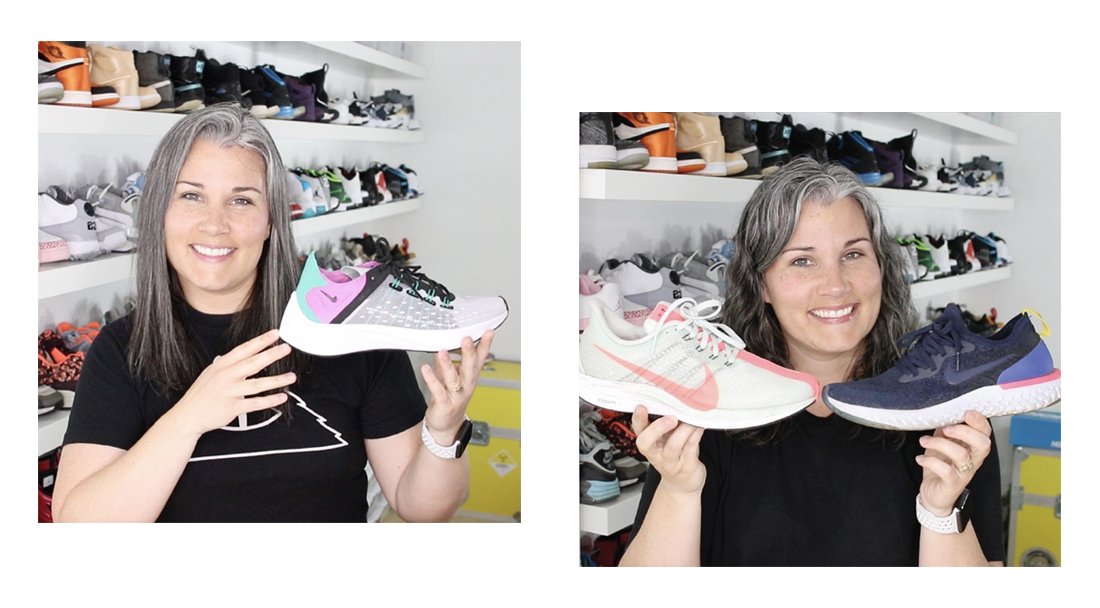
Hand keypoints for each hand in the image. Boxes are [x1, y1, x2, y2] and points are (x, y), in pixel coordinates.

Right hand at [170, 329, 295, 437]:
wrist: (188, 415)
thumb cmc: (202, 393)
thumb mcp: (212, 372)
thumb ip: (231, 364)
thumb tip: (251, 354)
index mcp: (222, 365)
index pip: (244, 349)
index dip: (261, 341)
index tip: (275, 334)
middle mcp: (225, 376)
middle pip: (252, 363)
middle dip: (271, 354)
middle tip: (286, 348)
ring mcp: (229, 392)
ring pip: (257, 384)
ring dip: (276, 380)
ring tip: (291, 376)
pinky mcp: (232, 407)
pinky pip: (255, 403)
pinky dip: (269, 400)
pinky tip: (282, 397)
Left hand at [419, 330, 494, 443]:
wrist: (447, 427)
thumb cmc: (450, 399)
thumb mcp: (450, 378)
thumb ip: (447, 363)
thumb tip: (443, 345)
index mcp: (470, 377)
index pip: (480, 359)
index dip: (485, 345)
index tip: (489, 332)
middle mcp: (466, 386)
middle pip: (471, 368)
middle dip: (469, 353)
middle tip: (467, 338)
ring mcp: (457, 396)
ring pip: (454, 378)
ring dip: (448, 364)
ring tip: (442, 351)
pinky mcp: (445, 405)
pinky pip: (438, 390)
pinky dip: (431, 379)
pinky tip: (425, 368)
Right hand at [632, 405, 705, 495]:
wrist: (683, 483)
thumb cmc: (675, 456)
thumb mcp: (666, 439)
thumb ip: (667, 423)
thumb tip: (676, 400)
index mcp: (649, 443)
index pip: (638, 430)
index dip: (638, 419)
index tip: (641, 407)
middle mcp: (656, 453)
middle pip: (647, 442)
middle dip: (657, 428)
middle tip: (671, 418)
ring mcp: (670, 462)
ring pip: (673, 445)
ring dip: (684, 430)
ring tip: (692, 419)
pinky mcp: (686, 468)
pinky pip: (690, 450)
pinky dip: (695, 436)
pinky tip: (699, 427)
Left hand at [916, 410, 992, 514]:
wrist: (934, 494)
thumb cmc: (941, 467)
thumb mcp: (943, 444)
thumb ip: (946, 430)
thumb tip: (943, 414)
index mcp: (973, 448)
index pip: (985, 433)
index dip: (979, 422)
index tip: (966, 412)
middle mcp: (973, 460)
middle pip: (982, 444)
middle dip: (964, 432)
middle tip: (945, 428)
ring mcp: (964, 473)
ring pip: (961, 455)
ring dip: (940, 443)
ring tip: (924, 440)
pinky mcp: (952, 484)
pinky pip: (946, 471)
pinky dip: (930, 461)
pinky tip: (921, 458)